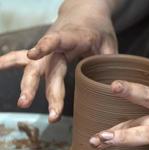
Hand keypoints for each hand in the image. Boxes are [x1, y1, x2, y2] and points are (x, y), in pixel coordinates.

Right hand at [0, 0, 116, 122]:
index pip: (59, 40)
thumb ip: (108, 61)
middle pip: (50, 67)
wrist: (85, 13)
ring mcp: (48, 48)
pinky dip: (8, 62)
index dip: (46, 46)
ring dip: (29, 85)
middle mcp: (58, 42)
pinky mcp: (43, 52)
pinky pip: (23, 57)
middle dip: (50, 91)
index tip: (33, 55)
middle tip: (53, 113)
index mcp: (76, 36)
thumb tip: (113, 86)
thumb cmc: (98, 29)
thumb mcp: (109, 42)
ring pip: (35, 67)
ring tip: (24, 103)